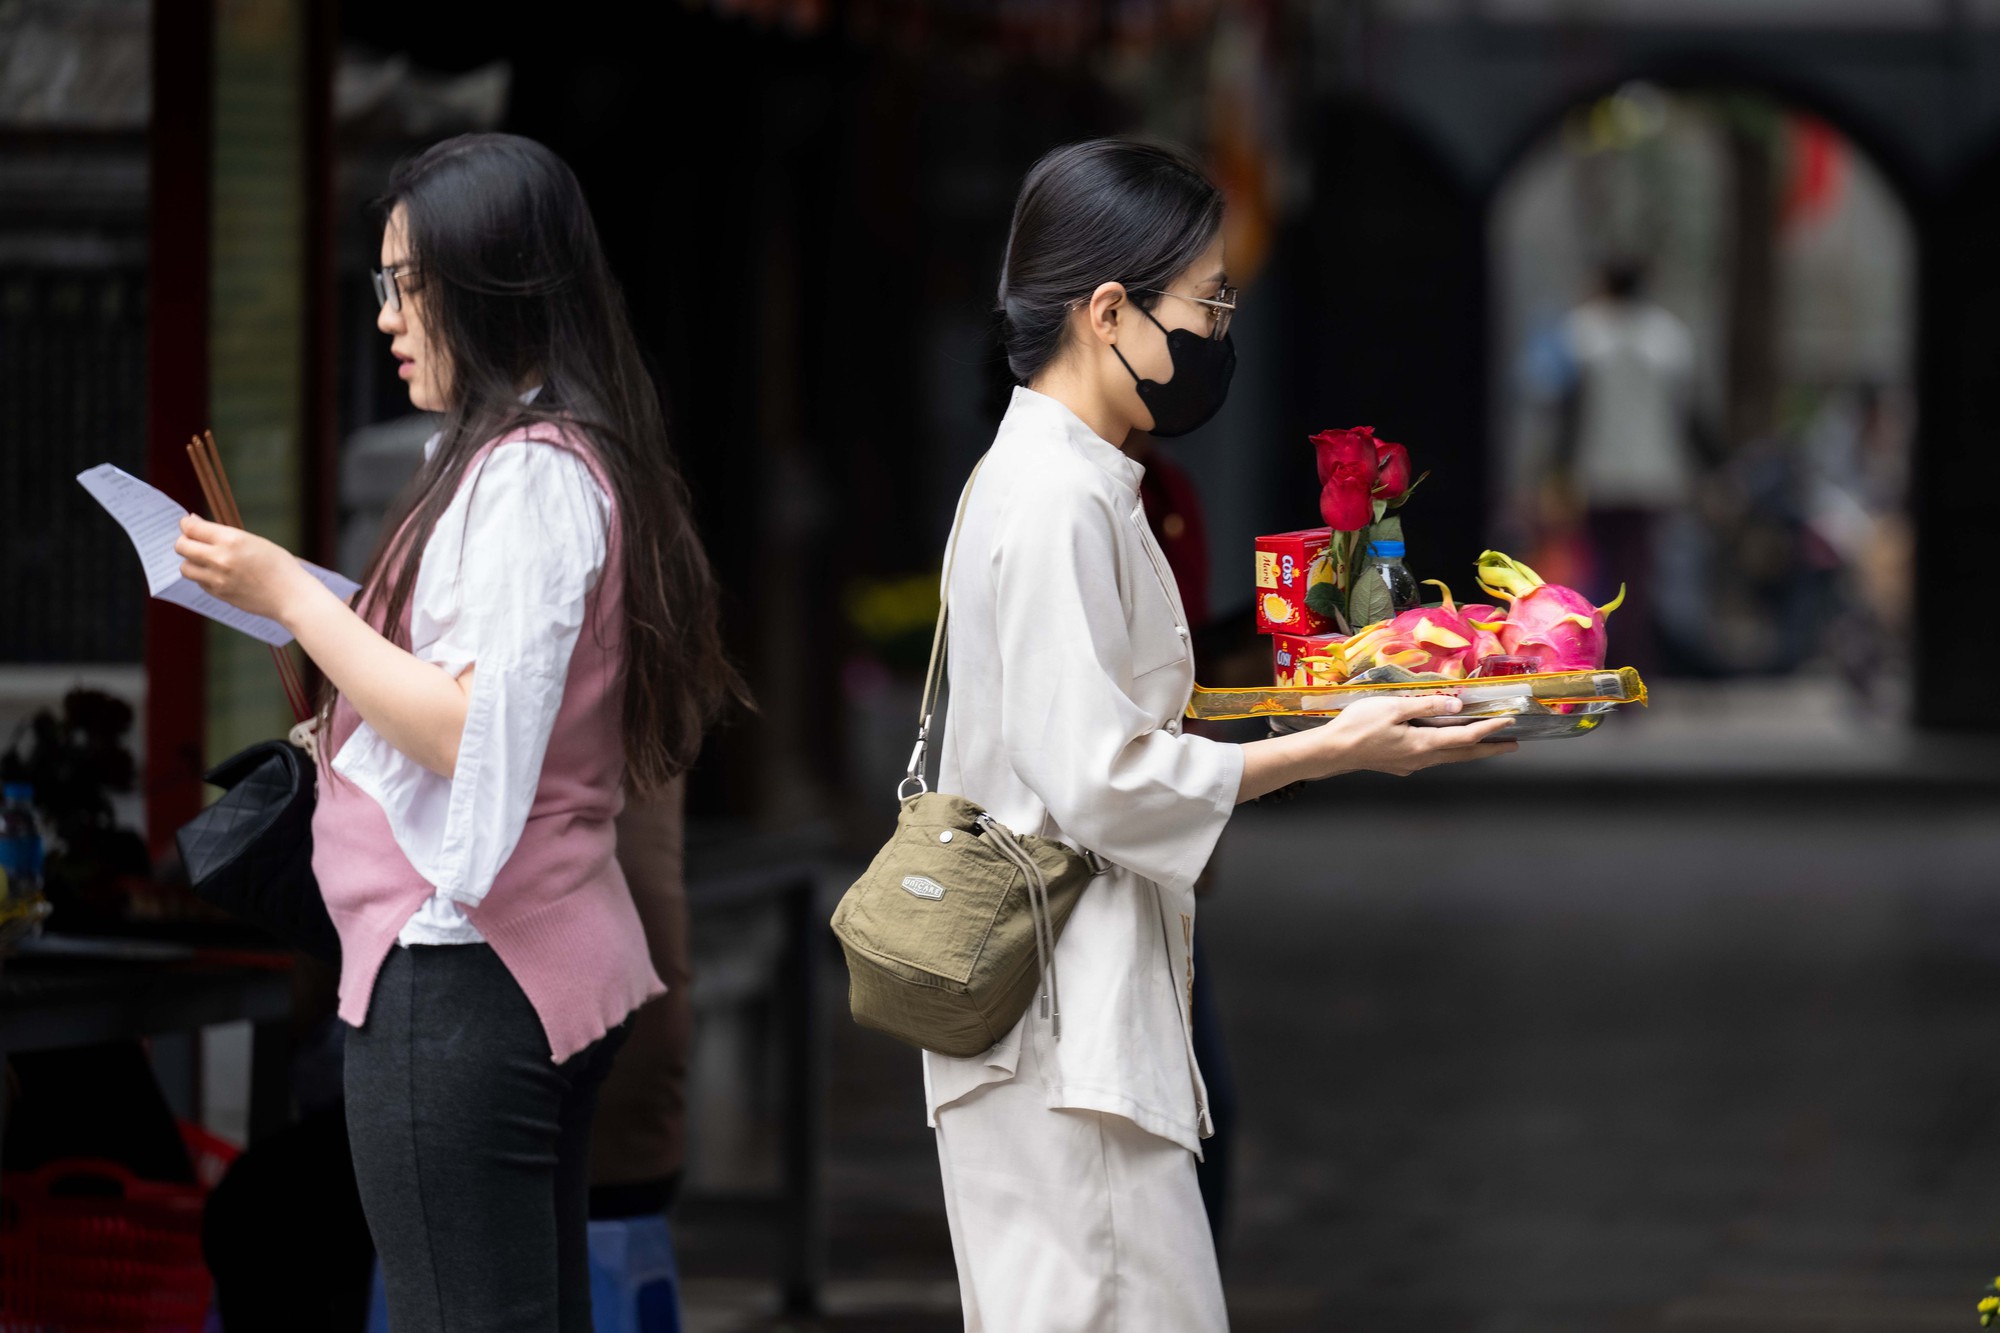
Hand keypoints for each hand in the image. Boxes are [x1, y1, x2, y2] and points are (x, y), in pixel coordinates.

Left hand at [175, 514, 316, 623]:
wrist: (292, 596)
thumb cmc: (279, 565)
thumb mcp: (255, 541)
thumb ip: (223, 534)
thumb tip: (195, 524)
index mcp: (231, 540)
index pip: (192, 528)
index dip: (187, 524)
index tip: (188, 524)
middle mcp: (220, 558)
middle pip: (182, 547)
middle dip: (184, 541)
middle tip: (193, 541)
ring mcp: (217, 579)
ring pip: (185, 567)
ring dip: (191, 561)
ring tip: (204, 560)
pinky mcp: (218, 594)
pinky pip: (199, 582)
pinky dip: (203, 576)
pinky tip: (218, 574)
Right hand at [1311, 694, 1516, 777]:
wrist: (1332, 751)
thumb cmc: (1358, 726)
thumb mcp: (1393, 708)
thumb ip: (1426, 705)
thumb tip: (1457, 706)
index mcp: (1423, 744)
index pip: (1466, 737)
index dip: (1490, 729)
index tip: (1509, 721)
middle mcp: (1422, 758)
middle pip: (1463, 754)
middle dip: (1489, 749)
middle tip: (1512, 745)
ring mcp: (1411, 764)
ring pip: (1449, 757)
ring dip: (1470, 751)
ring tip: (1486, 744)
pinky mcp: (1400, 764)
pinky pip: (1432, 757)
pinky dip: (1448, 750)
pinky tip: (1446, 745)